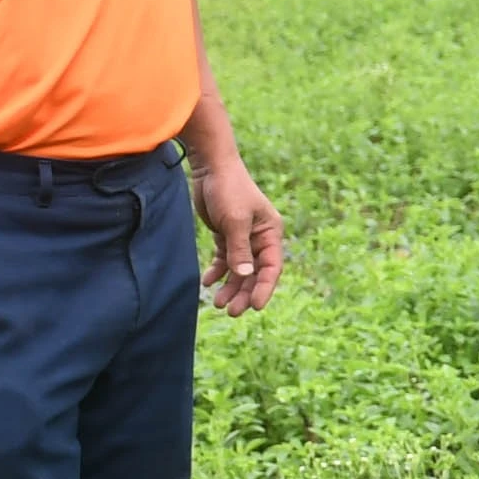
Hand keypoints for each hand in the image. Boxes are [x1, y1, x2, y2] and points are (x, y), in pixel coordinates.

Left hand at [194, 151, 285, 314]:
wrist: (211, 167)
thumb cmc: (228, 189)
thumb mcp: (235, 221)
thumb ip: (240, 250)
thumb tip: (246, 276)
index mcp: (270, 233)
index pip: (272, 267)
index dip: (265, 288)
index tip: (256, 307)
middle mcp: (260, 237)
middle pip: (255, 273)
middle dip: (244, 293)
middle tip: (231, 311)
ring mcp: (243, 237)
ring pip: (240, 269)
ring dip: (230, 286)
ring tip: (217, 303)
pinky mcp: (226, 234)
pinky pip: (225, 260)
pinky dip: (217, 272)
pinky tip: (207, 281)